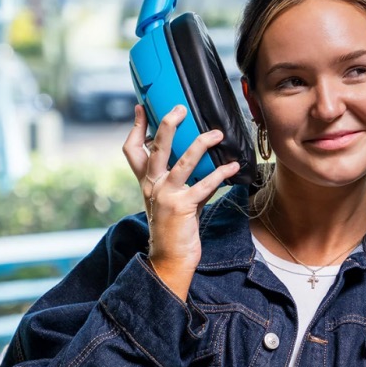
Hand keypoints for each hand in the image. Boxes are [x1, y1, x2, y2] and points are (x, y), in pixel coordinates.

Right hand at [122, 104, 238, 299]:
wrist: (169, 259)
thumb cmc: (173, 229)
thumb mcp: (171, 199)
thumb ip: (182, 179)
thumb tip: (203, 160)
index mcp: (146, 182)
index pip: (132, 150)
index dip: (135, 127)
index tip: (141, 107)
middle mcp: (152, 186)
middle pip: (156, 147)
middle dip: (167, 124)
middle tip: (180, 108)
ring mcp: (166, 195)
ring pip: (182, 161)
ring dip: (201, 144)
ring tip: (216, 133)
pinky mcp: (182, 207)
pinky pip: (204, 185)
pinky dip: (220, 174)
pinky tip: (233, 166)